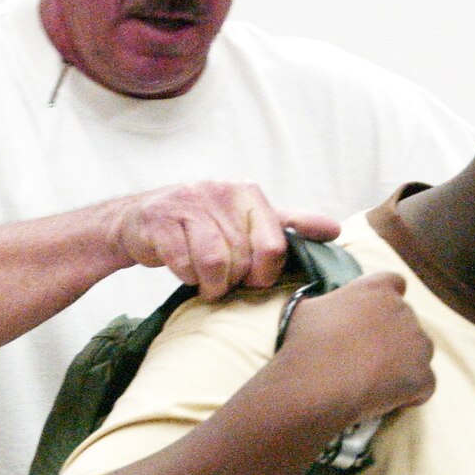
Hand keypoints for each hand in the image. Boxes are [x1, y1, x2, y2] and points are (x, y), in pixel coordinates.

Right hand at [112, 184, 339, 299]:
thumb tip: (334, 229)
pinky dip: (185, 276)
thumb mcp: (247, 219)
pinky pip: (184, 265)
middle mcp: (222, 191)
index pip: (275, 244)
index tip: (254, 278)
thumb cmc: (200, 226)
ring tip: (204, 280)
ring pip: (216, 263)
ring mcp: (189, 203)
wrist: (139, 220)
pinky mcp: (161, 221)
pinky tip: (182, 268)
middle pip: (244, 260)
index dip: (266, 272)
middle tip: (223, 279)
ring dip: (210, 283)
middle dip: (234, 281)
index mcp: (248, 193)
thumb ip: (288, 225)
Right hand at [280, 271, 435, 428]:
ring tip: (377, 381)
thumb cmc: (305, 343)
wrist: (315, 384)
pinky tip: (387, 399)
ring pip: (420, 351)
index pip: (394, 283)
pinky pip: (425, 384)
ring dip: (405, 363)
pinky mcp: (423, 377)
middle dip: (392, 336)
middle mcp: (404, 310)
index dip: (386, 301)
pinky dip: (411, 392)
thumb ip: (330, 304)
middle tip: (367, 357)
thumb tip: (327, 310)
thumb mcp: (308, 308)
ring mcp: (418, 344)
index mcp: (377, 289)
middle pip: (407, 320)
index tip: (374, 317)